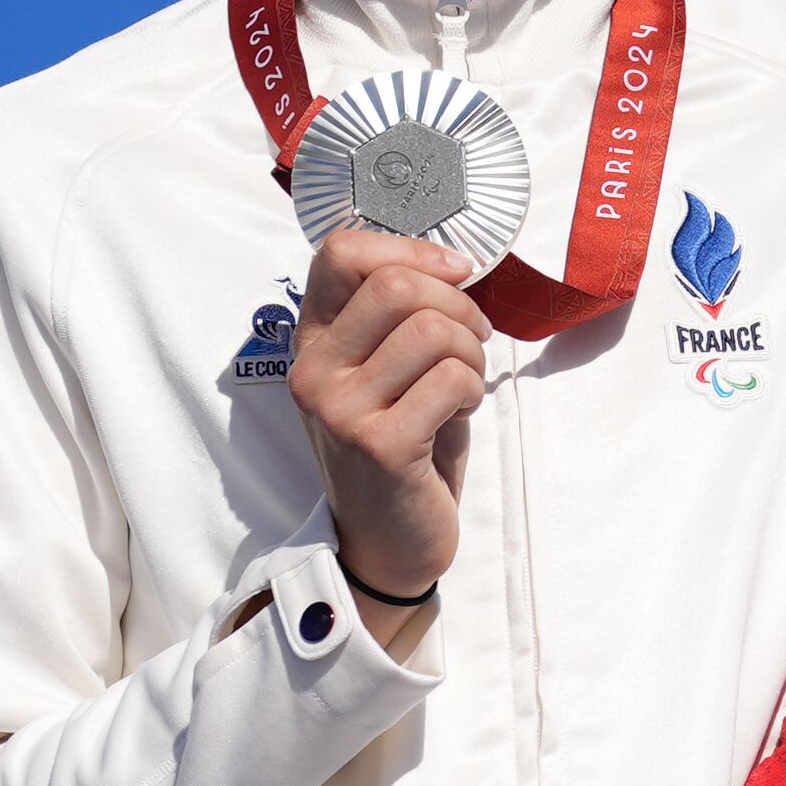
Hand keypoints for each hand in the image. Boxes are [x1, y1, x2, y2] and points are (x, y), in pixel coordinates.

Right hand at [287, 225, 487, 647]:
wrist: (392, 537)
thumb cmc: (404, 441)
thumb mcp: (389, 368)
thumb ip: (402, 314)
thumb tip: (453, 261)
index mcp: (313, 339)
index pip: (340, 251)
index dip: (411, 248)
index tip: (455, 272)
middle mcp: (313, 370)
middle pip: (397, 286)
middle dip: (458, 306)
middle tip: (471, 341)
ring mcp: (340, 409)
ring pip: (431, 330)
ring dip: (471, 352)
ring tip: (463, 382)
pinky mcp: (379, 444)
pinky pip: (451, 379)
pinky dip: (472, 390)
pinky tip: (457, 414)